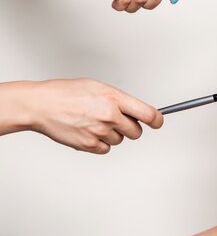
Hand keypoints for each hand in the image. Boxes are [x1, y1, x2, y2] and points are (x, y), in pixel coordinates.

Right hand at [28, 79, 163, 153]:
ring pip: (120, 140)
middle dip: (130, 127)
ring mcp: (99, 131)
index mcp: (114, 98)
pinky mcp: (89, 144)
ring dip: (112, 134)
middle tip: (116, 120)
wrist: (40, 105)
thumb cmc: (66, 93)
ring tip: (94, 122)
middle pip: (136, 131)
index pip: (148, 114)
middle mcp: (110, 115)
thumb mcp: (98, 87)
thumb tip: (138, 110)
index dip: (157, 120)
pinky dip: (100, 143)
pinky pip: (106, 148)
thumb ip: (120, 99)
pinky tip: (88, 131)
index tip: (157, 122)